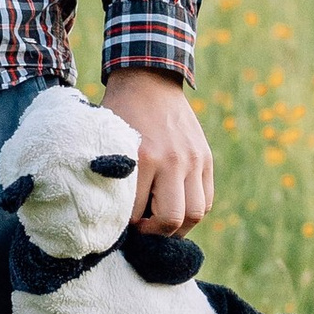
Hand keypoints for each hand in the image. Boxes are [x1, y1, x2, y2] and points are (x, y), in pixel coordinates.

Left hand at [102, 68, 213, 232]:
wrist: (149, 79)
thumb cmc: (120, 113)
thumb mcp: (108, 141)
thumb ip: (110, 175)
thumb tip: (107, 215)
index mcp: (142, 157)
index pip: (136, 214)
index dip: (125, 227)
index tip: (118, 227)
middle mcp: (172, 161)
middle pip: (171, 220)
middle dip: (154, 234)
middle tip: (140, 231)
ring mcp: (192, 159)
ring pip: (195, 214)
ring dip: (177, 228)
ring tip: (159, 224)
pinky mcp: (205, 158)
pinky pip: (206, 199)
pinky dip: (192, 211)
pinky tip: (174, 208)